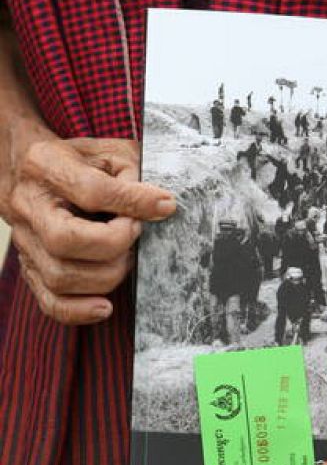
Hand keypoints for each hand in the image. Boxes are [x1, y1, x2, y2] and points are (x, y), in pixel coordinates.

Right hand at [5, 134, 175, 323]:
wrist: (32, 171)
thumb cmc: (81, 162)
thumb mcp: (109, 153)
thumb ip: (134, 175)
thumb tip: (161, 206)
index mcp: (46, 165)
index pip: (90, 190)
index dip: (133, 202)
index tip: (163, 205)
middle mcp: (28, 205)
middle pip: (65, 240)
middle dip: (113, 244)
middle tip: (135, 232)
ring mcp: (24, 240)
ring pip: (60, 276)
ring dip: (106, 274)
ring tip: (126, 256)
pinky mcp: (29, 267)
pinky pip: (49, 302)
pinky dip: (80, 311)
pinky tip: (105, 306)